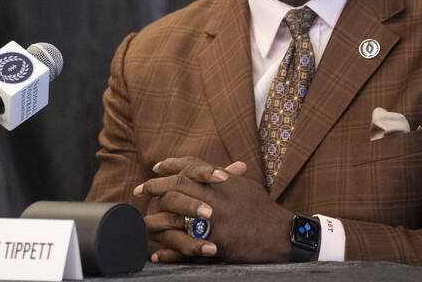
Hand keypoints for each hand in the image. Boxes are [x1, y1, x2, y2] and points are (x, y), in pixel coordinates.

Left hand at [134, 157, 293, 263]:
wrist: (282, 234)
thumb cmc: (261, 208)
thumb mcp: (242, 185)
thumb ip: (220, 174)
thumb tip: (200, 167)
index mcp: (221, 182)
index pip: (190, 168)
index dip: (170, 165)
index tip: (155, 168)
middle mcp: (215, 199)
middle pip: (177, 188)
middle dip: (155, 188)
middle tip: (140, 190)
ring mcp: (215, 223)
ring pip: (176, 219)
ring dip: (156, 221)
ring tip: (142, 223)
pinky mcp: (217, 244)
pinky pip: (186, 248)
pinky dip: (170, 253)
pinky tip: (157, 255)